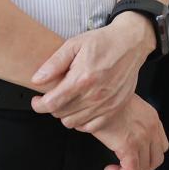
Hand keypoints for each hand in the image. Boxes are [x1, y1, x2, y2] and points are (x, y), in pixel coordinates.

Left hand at [29, 19, 153, 128]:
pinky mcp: (115, 108)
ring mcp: (106, 104)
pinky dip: (82, 121)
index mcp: (82, 78)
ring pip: (73, 122)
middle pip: (60, 114)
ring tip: (68, 101)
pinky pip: (91, 127)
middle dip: (52, 106)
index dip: (38, 105)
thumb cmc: (103, 42)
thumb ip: (54, 63)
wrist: (131, 43)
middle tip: (55, 96)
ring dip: (66, 114)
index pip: (51, 104)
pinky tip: (81, 109)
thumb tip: (37, 79)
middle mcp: (95, 95)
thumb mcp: (74, 45)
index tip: (37, 100)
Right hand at [89, 95, 167, 169]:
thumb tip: (118, 132)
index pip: (162, 145)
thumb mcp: (126, 106)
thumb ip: (129, 120)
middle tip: (124, 168)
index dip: (149, 156)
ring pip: (145, 167)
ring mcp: (142, 137)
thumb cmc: (105, 98)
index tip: (133, 158)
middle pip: (157, 159)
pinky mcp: (129, 145)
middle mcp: (152, 128)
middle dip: (141, 168)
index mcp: (152, 118)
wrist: (99, 92)